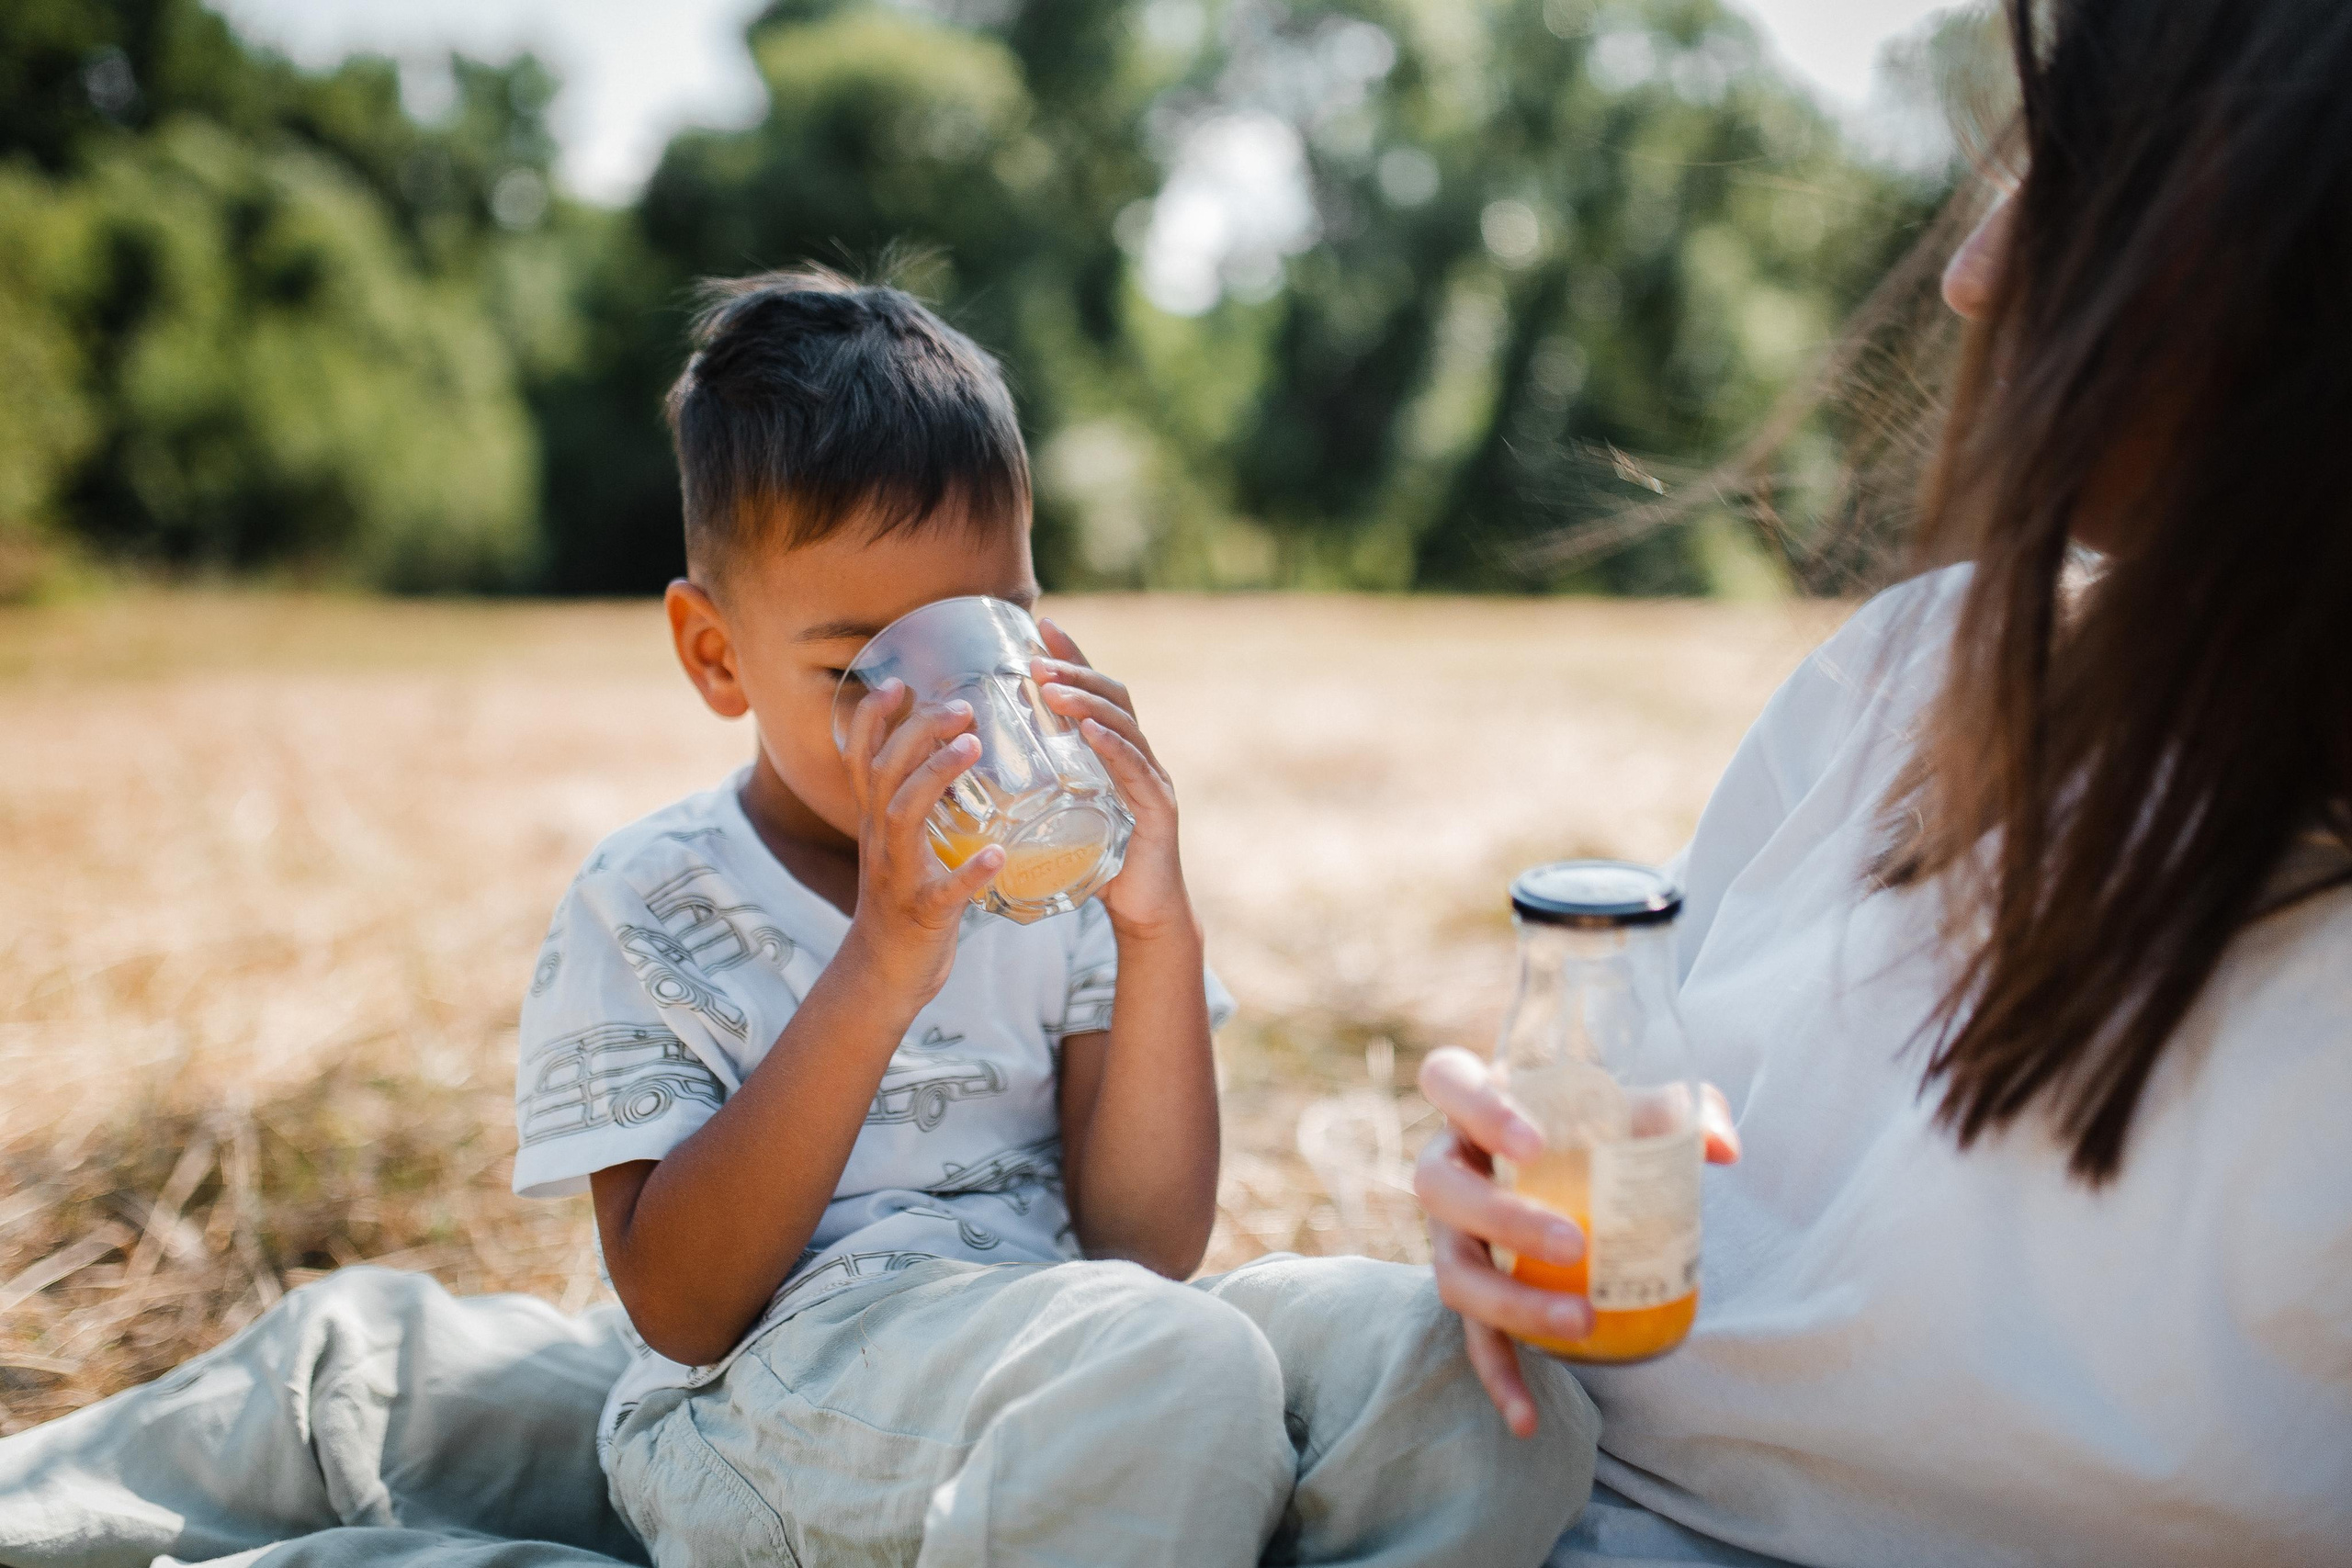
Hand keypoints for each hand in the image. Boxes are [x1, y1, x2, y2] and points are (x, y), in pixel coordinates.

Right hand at [837, 679, 1006, 1000]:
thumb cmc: (903, 904)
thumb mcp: (899, 848)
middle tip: (960, 705)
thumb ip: (916, 807)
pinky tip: (996, 855)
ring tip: (970, 748)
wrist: (882, 976)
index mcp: (876, 824)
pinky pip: (945, 891)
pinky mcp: (923, 914)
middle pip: (884, 772)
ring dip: (935, 777)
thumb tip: (948, 756)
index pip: (861, 760)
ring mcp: (898, 877)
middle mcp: (879, 841)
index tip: (896, 681)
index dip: (871, 719)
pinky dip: (970, 872)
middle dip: (916, 732)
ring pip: (904, 816)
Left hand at [1032, 618, 1190, 938]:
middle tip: (1035, 661)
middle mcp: (1139, 757)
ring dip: (1087, 704)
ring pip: (1124, 727)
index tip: (1042, 625)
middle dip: (1076, 673)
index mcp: (1116, 754)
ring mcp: (1153, 781)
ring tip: (1052, 691)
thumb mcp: (1061, 819)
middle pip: (1113, 698)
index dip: (1073, 657)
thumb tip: (971, 773)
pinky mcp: (1160, 812)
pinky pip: (1138, 772)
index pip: (1096, 692)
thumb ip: (1034, 793)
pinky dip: (1114, 748)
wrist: (1142, 913)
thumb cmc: (1097, 865)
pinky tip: (1091, 734)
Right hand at [1413, 1046, 1740, 1437]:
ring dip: (1509, 1302)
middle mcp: (1449, 1167)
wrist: (1577, 1176)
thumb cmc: (1599, 1131)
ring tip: (1581, 1324)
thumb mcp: (1639, 1111)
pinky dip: (1500, 1377)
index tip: (1534, 1144)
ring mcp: (1449, 1234)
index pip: (1447, 1081)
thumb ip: (1683, 1116)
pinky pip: (1472, 1339)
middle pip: (1437, 1185)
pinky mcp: (1471, 1293)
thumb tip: (1722, 1148)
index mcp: (1474, 1106)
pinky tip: (1527, 1419)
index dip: (1478, 1108)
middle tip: (1574, 1243)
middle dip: (1501, 1218)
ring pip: (1450, 1270)